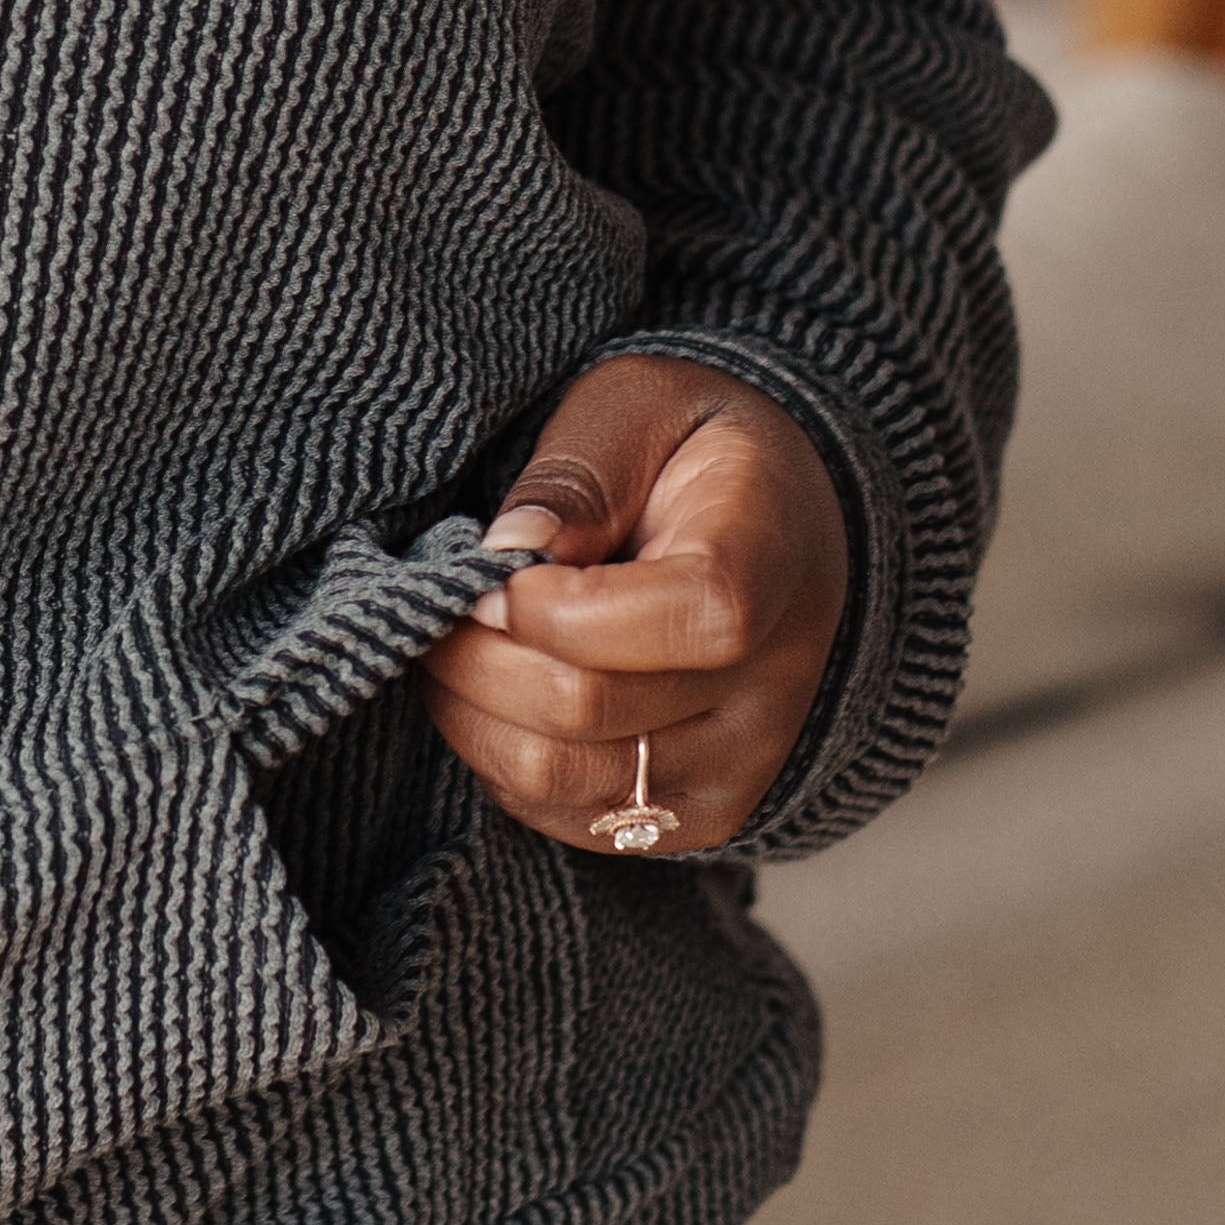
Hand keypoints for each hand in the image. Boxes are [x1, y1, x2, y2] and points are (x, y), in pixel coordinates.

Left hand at [414, 354, 852, 858]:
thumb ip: (579, 473)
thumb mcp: (640, 407)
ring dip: (469, 711)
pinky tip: (499, 690)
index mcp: (767, 567)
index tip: (486, 566)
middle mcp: (771, 688)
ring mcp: (737, 768)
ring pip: (555, 779)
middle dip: (473, 655)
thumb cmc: (694, 456)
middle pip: (584, 711)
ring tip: (458, 643)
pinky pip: (558, 815)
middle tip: (441, 602)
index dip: (549, 605)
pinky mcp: (694, 818)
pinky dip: (498, 754)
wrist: (783, 534)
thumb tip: (506, 549)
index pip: (679, 621)